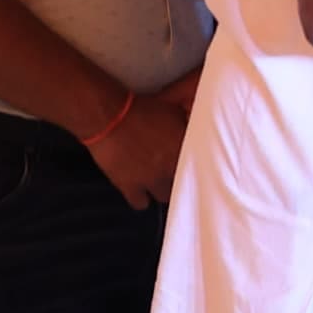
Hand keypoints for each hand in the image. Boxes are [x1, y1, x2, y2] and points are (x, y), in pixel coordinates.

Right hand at [86, 88, 190, 208]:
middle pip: (184, 183)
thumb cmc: (139, 108)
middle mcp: (172, 167)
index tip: (191, 165)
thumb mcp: (172, 108)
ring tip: (157, 183)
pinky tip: (139, 192)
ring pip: (165, 196)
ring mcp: (153, 179)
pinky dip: (140, 199)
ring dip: (162, 189)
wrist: (110, 116)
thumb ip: (186, 120)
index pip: (203, 167)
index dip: (196, 166)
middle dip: (179, 178)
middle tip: (173, 173)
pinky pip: (140, 203)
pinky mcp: (131, 187)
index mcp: (185, 148)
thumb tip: (193, 120)